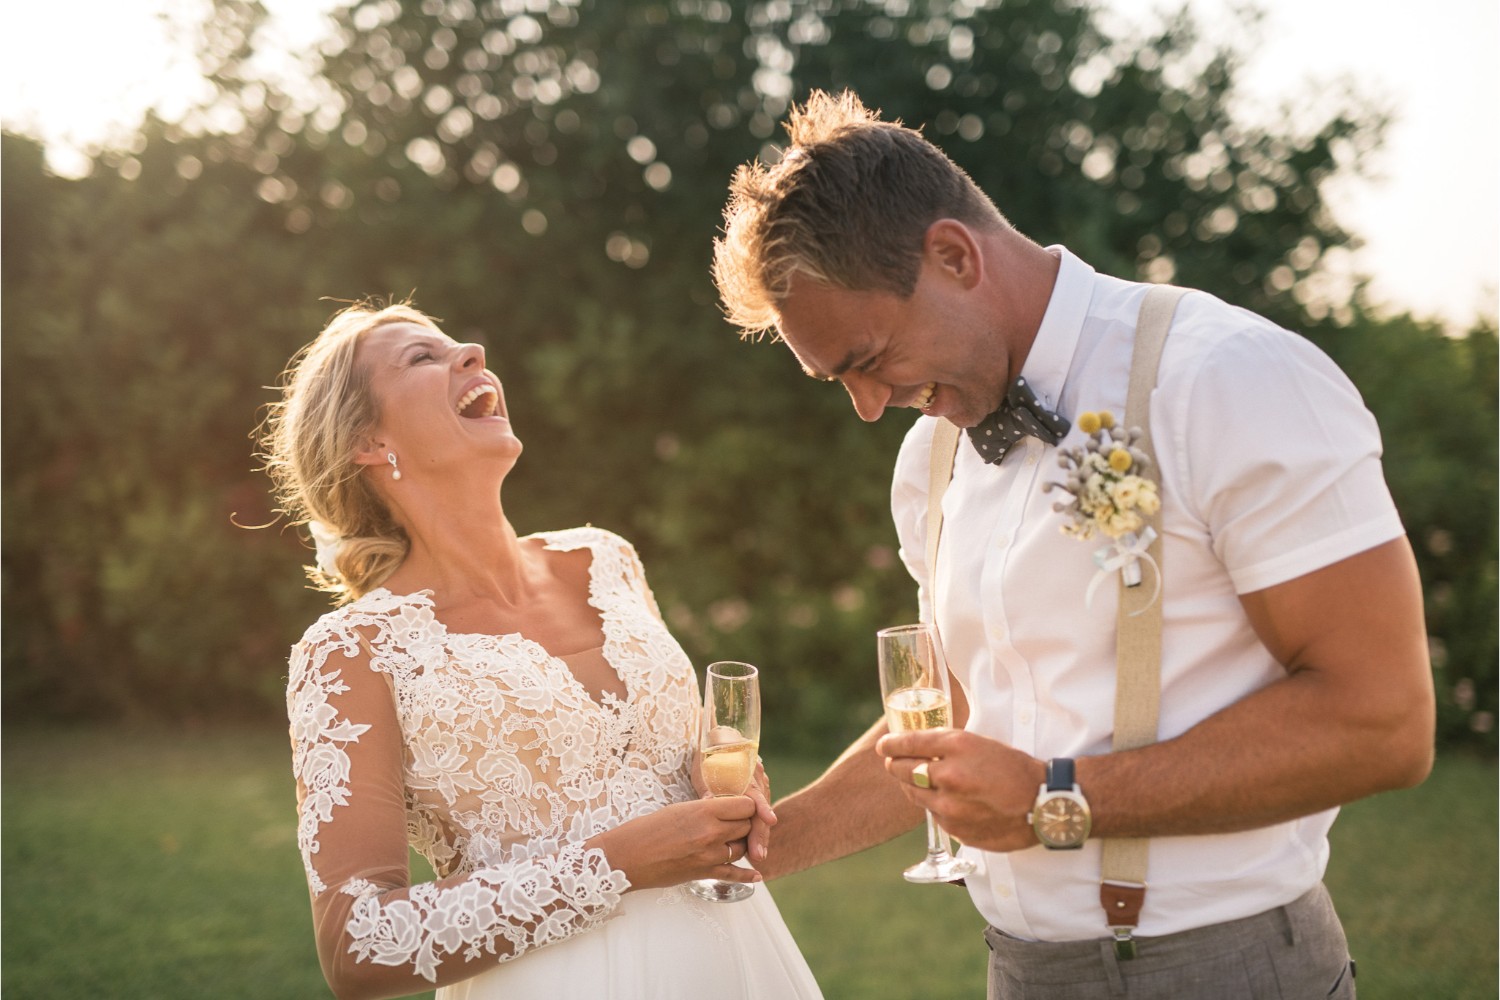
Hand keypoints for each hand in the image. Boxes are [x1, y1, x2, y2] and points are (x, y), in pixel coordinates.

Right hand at [589, 797, 762, 890]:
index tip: (741, 806)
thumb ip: (705, 810)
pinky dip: (747, 876)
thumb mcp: (678, 810)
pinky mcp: (704, 874)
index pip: (746, 805)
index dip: (747, 805)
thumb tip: (723, 810)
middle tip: (735, 823)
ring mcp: (709, 856)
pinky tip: (756, 875)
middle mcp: (711, 833)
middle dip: (744, 824)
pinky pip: (734, 875)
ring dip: (740, 844)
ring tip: (733, 841)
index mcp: (704, 811)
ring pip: (742, 848)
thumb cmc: (645, 829)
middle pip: (747, 826)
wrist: (626, 857)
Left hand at [690, 750, 776, 864]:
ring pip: (762, 815)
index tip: (770, 821)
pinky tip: (755, 849)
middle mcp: (757, 779)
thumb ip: (707, 789)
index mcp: (744, 771)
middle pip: (761, 809)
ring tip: (757, 856)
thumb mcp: (703, 773)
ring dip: (761, 836)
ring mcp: (761, 787)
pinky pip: (760, 816)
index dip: (763, 806)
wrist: (721, 746)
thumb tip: (708, 803)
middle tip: (758, 855)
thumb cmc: (708, 760)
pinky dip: (758, 831)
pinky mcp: (760, 796)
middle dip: (760, 833)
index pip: (755, 791)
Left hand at [876, 728, 1045, 852]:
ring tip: (919, 780)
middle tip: (895, 762)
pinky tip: (948, 801)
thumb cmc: (1015, 769)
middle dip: (895, 764)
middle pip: (902, 770)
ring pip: (914, 795)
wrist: (1044, 804)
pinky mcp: (955, 830)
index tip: (884, 746)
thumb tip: (917, 747)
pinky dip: (935, 806)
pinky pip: (934, 815)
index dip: (891, 744)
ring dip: (913, 786)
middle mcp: (949, 776)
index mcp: (957, 746)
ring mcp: (950, 807)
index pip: (908, 743)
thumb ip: (948, 746)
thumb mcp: (981, 743)